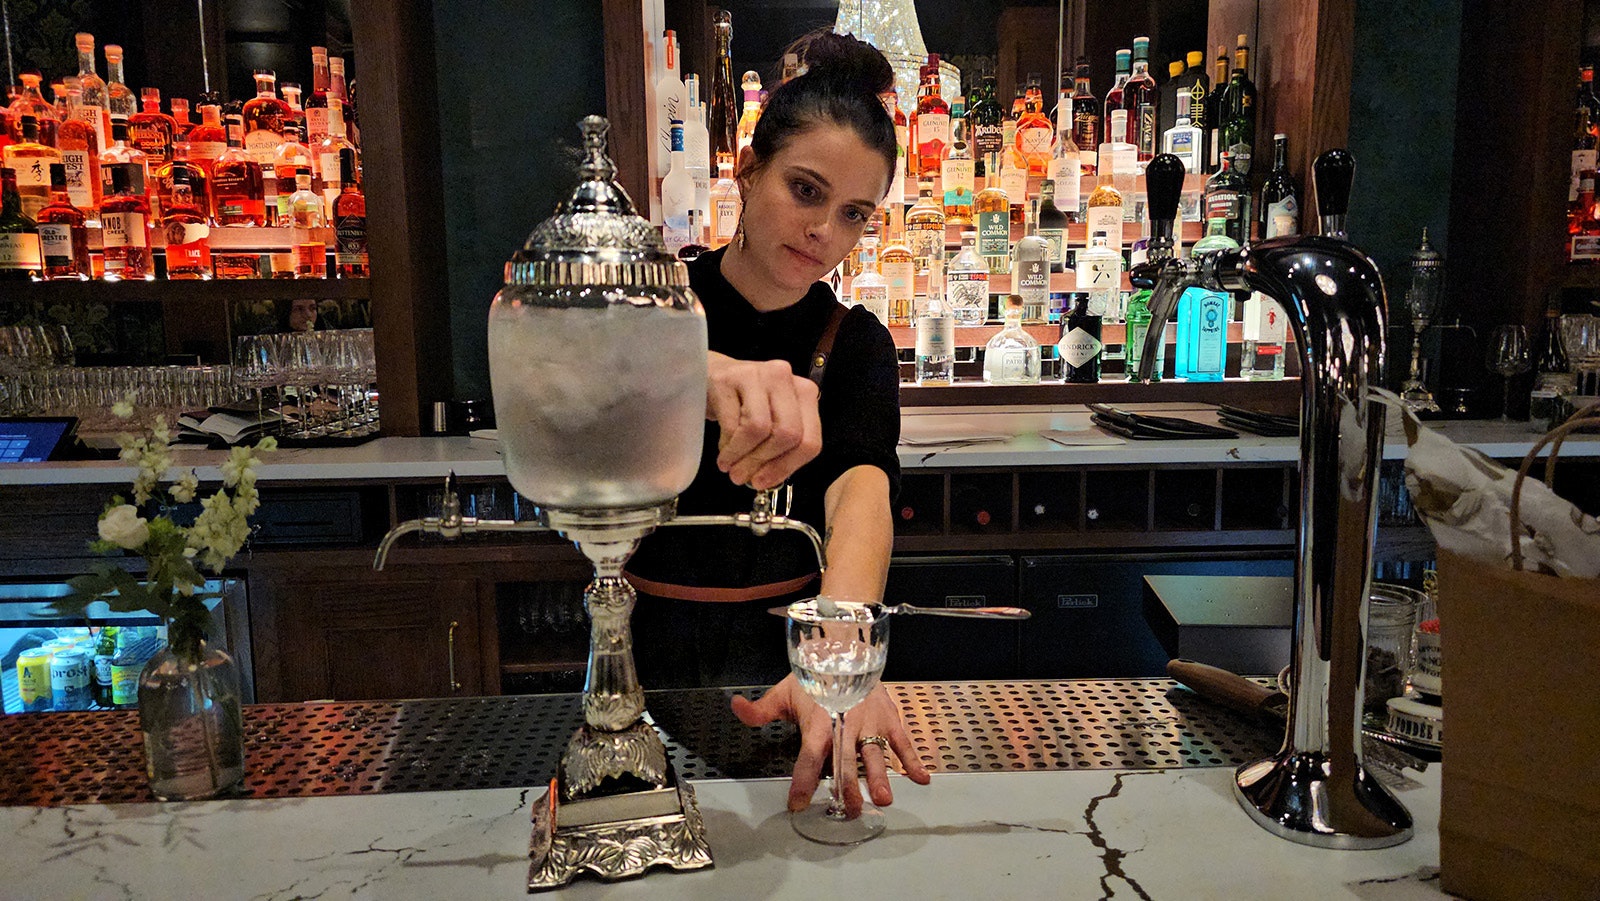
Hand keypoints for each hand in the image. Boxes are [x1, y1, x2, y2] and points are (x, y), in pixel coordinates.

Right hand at [706, 352, 821, 489]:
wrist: (710, 374)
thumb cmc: (743, 403)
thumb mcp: (771, 421)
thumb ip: (778, 448)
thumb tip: (766, 480)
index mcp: (804, 392)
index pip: (810, 439)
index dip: (787, 467)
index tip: (765, 482)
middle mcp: (784, 378)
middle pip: (788, 434)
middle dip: (763, 463)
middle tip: (743, 477)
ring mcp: (757, 374)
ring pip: (760, 429)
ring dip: (742, 457)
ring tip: (729, 466)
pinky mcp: (728, 379)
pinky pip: (732, 425)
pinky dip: (727, 448)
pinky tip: (722, 453)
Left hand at [732, 674, 930, 815]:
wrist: (845, 646)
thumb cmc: (815, 676)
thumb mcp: (784, 692)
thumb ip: (760, 709)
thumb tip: (734, 706)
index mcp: (819, 722)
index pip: (808, 756)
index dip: (802, 780)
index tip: (797, 802)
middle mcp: (845, 724)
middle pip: (846, 760)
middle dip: (849, 787)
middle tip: (850, 809)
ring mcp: (870, 722)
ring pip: (875, 753)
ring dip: (880, 777)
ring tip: (884, 799)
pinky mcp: (888, 718)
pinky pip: (902, 741)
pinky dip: (913, 759)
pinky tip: (921, 778)